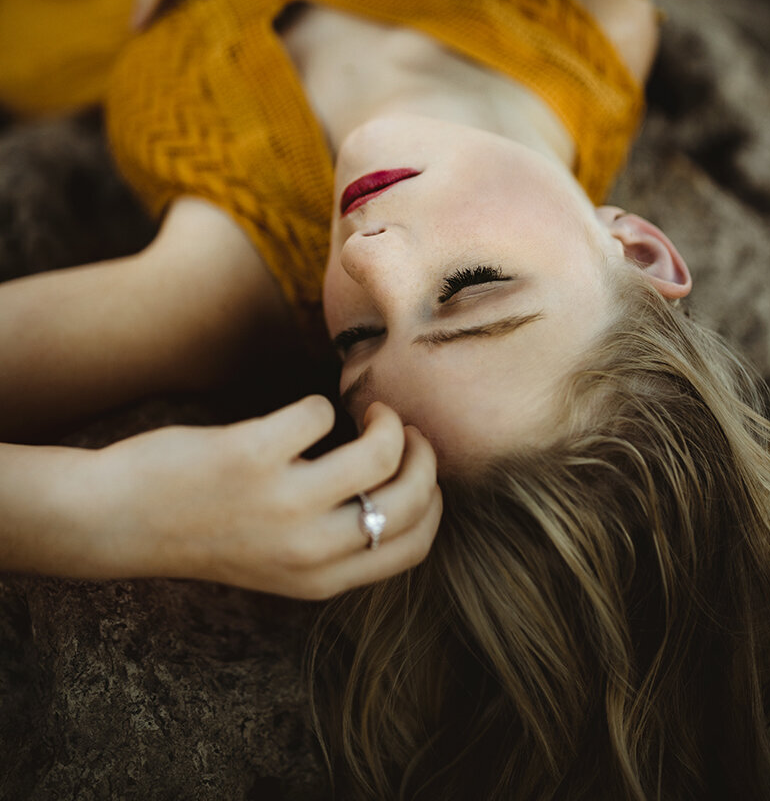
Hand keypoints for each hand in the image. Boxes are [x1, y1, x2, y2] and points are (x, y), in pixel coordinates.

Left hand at [92, 396, 441, 598]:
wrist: (122, 519)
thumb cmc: (205, 530)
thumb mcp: (278, 562)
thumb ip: (334, 542)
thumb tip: (400, 488)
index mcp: (320, 579)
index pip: (414, 546)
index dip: (432, 499)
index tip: (418, 469)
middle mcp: (308, 549)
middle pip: (411, 499)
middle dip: (422, 452)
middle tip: (401, 428)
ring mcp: (281, 502)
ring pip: (379, 451)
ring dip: (385, 420)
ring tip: (364, 411)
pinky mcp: (253, 455)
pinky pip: (317, 412)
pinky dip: (315, 405)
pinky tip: (295, 417)